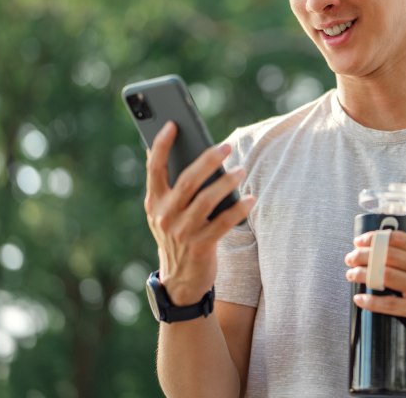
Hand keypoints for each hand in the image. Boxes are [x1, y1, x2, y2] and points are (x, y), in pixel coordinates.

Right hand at [145, 121, 254, 305]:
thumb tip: (169, 150)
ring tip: (241, 171)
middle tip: (226, 147)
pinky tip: (251, 198)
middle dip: (208, 160)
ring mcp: (182, 232)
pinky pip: (223, 223)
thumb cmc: (177, 236)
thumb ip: (166, 186)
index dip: (162, 145)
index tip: (173, 124)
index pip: (155, 168)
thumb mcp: (163, 213)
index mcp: (154, 203)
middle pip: (188, 180)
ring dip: (226, 183)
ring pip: (207, 200)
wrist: (180, 280)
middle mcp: (165, 216)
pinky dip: (238, 209)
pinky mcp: (200, 246)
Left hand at [344, 231, 405, 354]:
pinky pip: (389, 304)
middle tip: (350, 258)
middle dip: (363, 255)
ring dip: (362, 274)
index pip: (398, 238)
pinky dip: (371, 301)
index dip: (374, 238)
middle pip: (387, 255)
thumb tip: (381, 249)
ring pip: (384, 275)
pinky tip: (360, 299)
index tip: (359, 242)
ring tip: (351, 274)